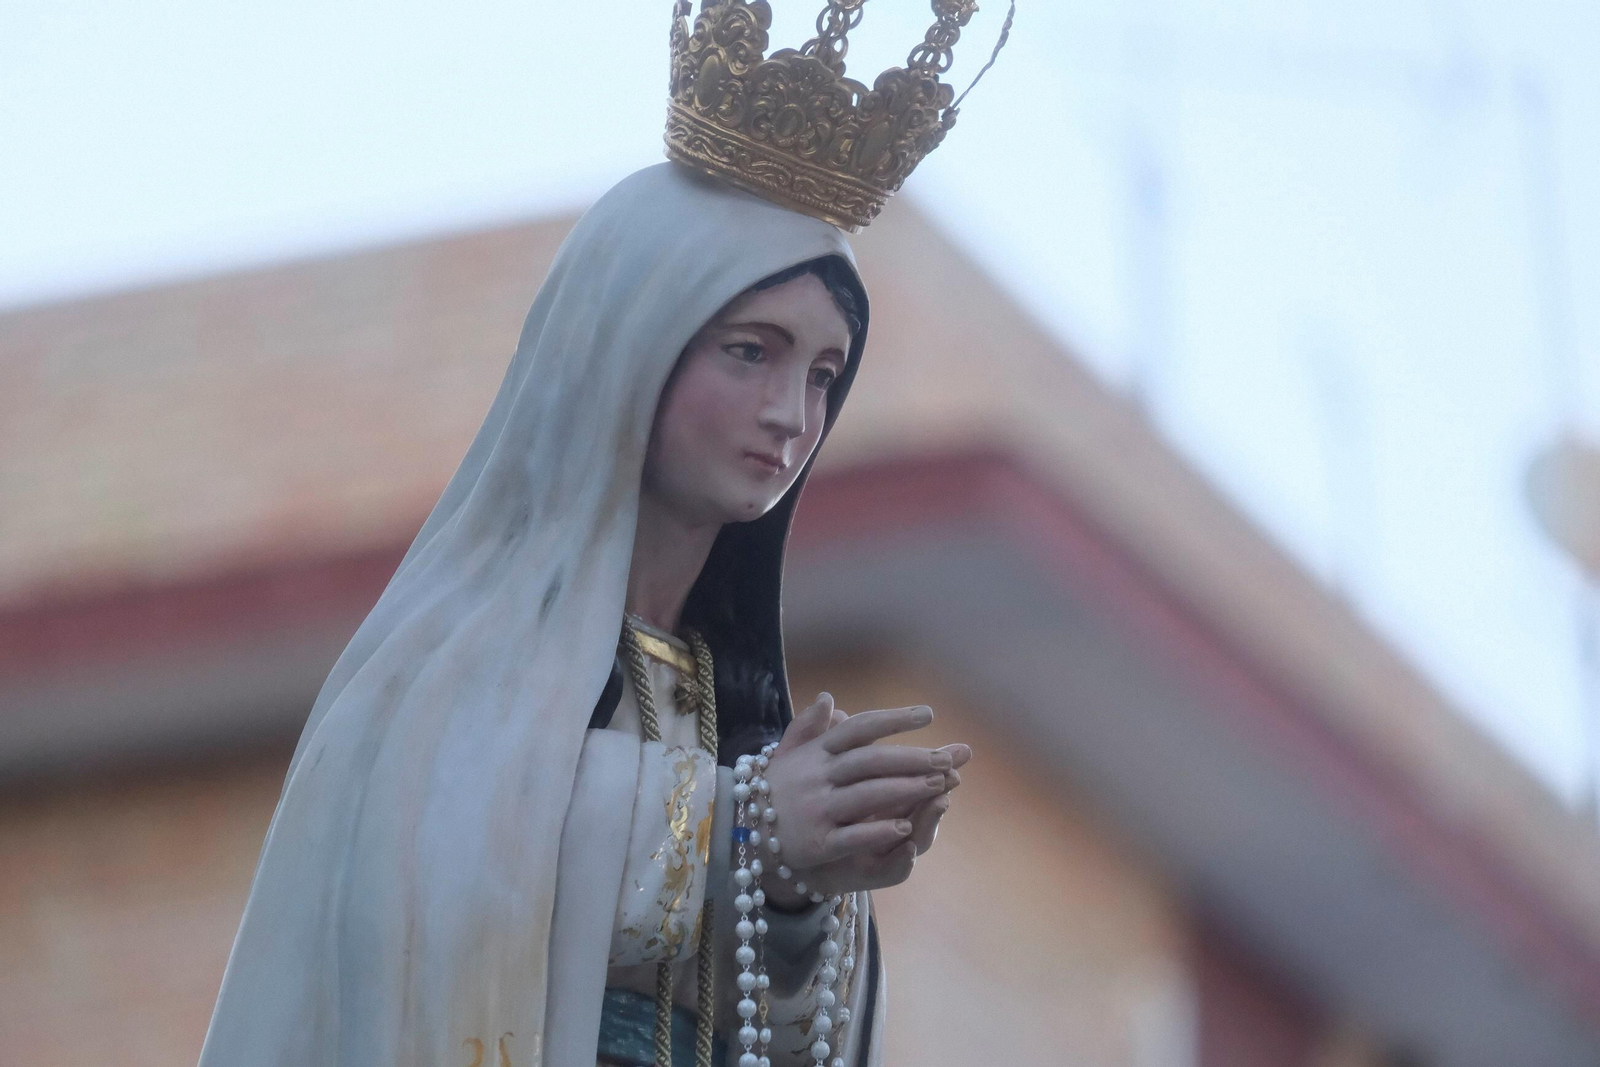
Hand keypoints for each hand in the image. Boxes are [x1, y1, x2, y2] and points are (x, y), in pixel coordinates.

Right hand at [758, 693, 968, 900]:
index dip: (894, 719)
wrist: (738, 831)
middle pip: (871, 761)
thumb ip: (808, 727)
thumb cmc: (773, 790)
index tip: (928, 715)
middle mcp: (817, 777)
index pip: (860, 728)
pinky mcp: (816, 843)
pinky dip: (878, 831)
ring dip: (906, 790)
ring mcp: (817, 809)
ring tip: (940, 785)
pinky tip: (906, 828)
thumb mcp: (786, 754)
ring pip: (868, 796)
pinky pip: (852, 836)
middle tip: (948, 757)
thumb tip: (828, 698)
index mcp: (816, 753)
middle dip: (913, 758)